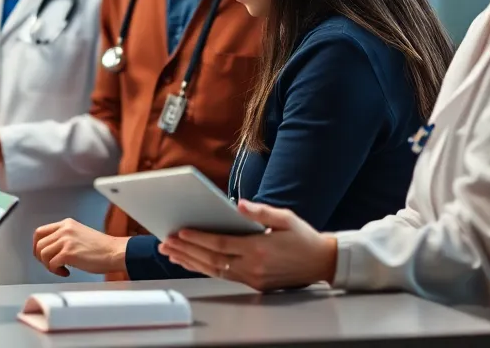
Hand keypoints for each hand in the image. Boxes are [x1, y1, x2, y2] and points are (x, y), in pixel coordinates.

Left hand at [32, 218, 128, 276]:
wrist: (115, 252)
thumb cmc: (101, 247)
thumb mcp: (79, 234)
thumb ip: (65, 237)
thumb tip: (51, 249)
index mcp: (66, 224)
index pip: (40, 232)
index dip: (37, 245)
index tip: (41, 254)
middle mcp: (64, 229)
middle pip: (38, 243)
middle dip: (40, 257)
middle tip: (49, 264)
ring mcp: (66, 240)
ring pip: (42, 254)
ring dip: (48, 265)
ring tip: (61, 268)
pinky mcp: (68, 253)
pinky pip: (51, 264)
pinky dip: (56, 271)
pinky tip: (66, 272)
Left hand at [158, 200, 337, 290]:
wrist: (322, 262)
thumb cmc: (303, 237)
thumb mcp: (285, 218)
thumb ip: (261, 211)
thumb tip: (240, 205)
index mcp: (259, 248)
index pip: (221, 244)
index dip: (198, 238)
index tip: (180, 232)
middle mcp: (253, 267)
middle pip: (212, 259)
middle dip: (186, 250)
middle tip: (166, 241)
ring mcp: (252, 278)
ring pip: (213, 270)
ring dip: (190, 261)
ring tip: (170, 252)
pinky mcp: (253, 284)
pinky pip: (222, 276)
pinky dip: (203, 268)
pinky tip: (190, 261)